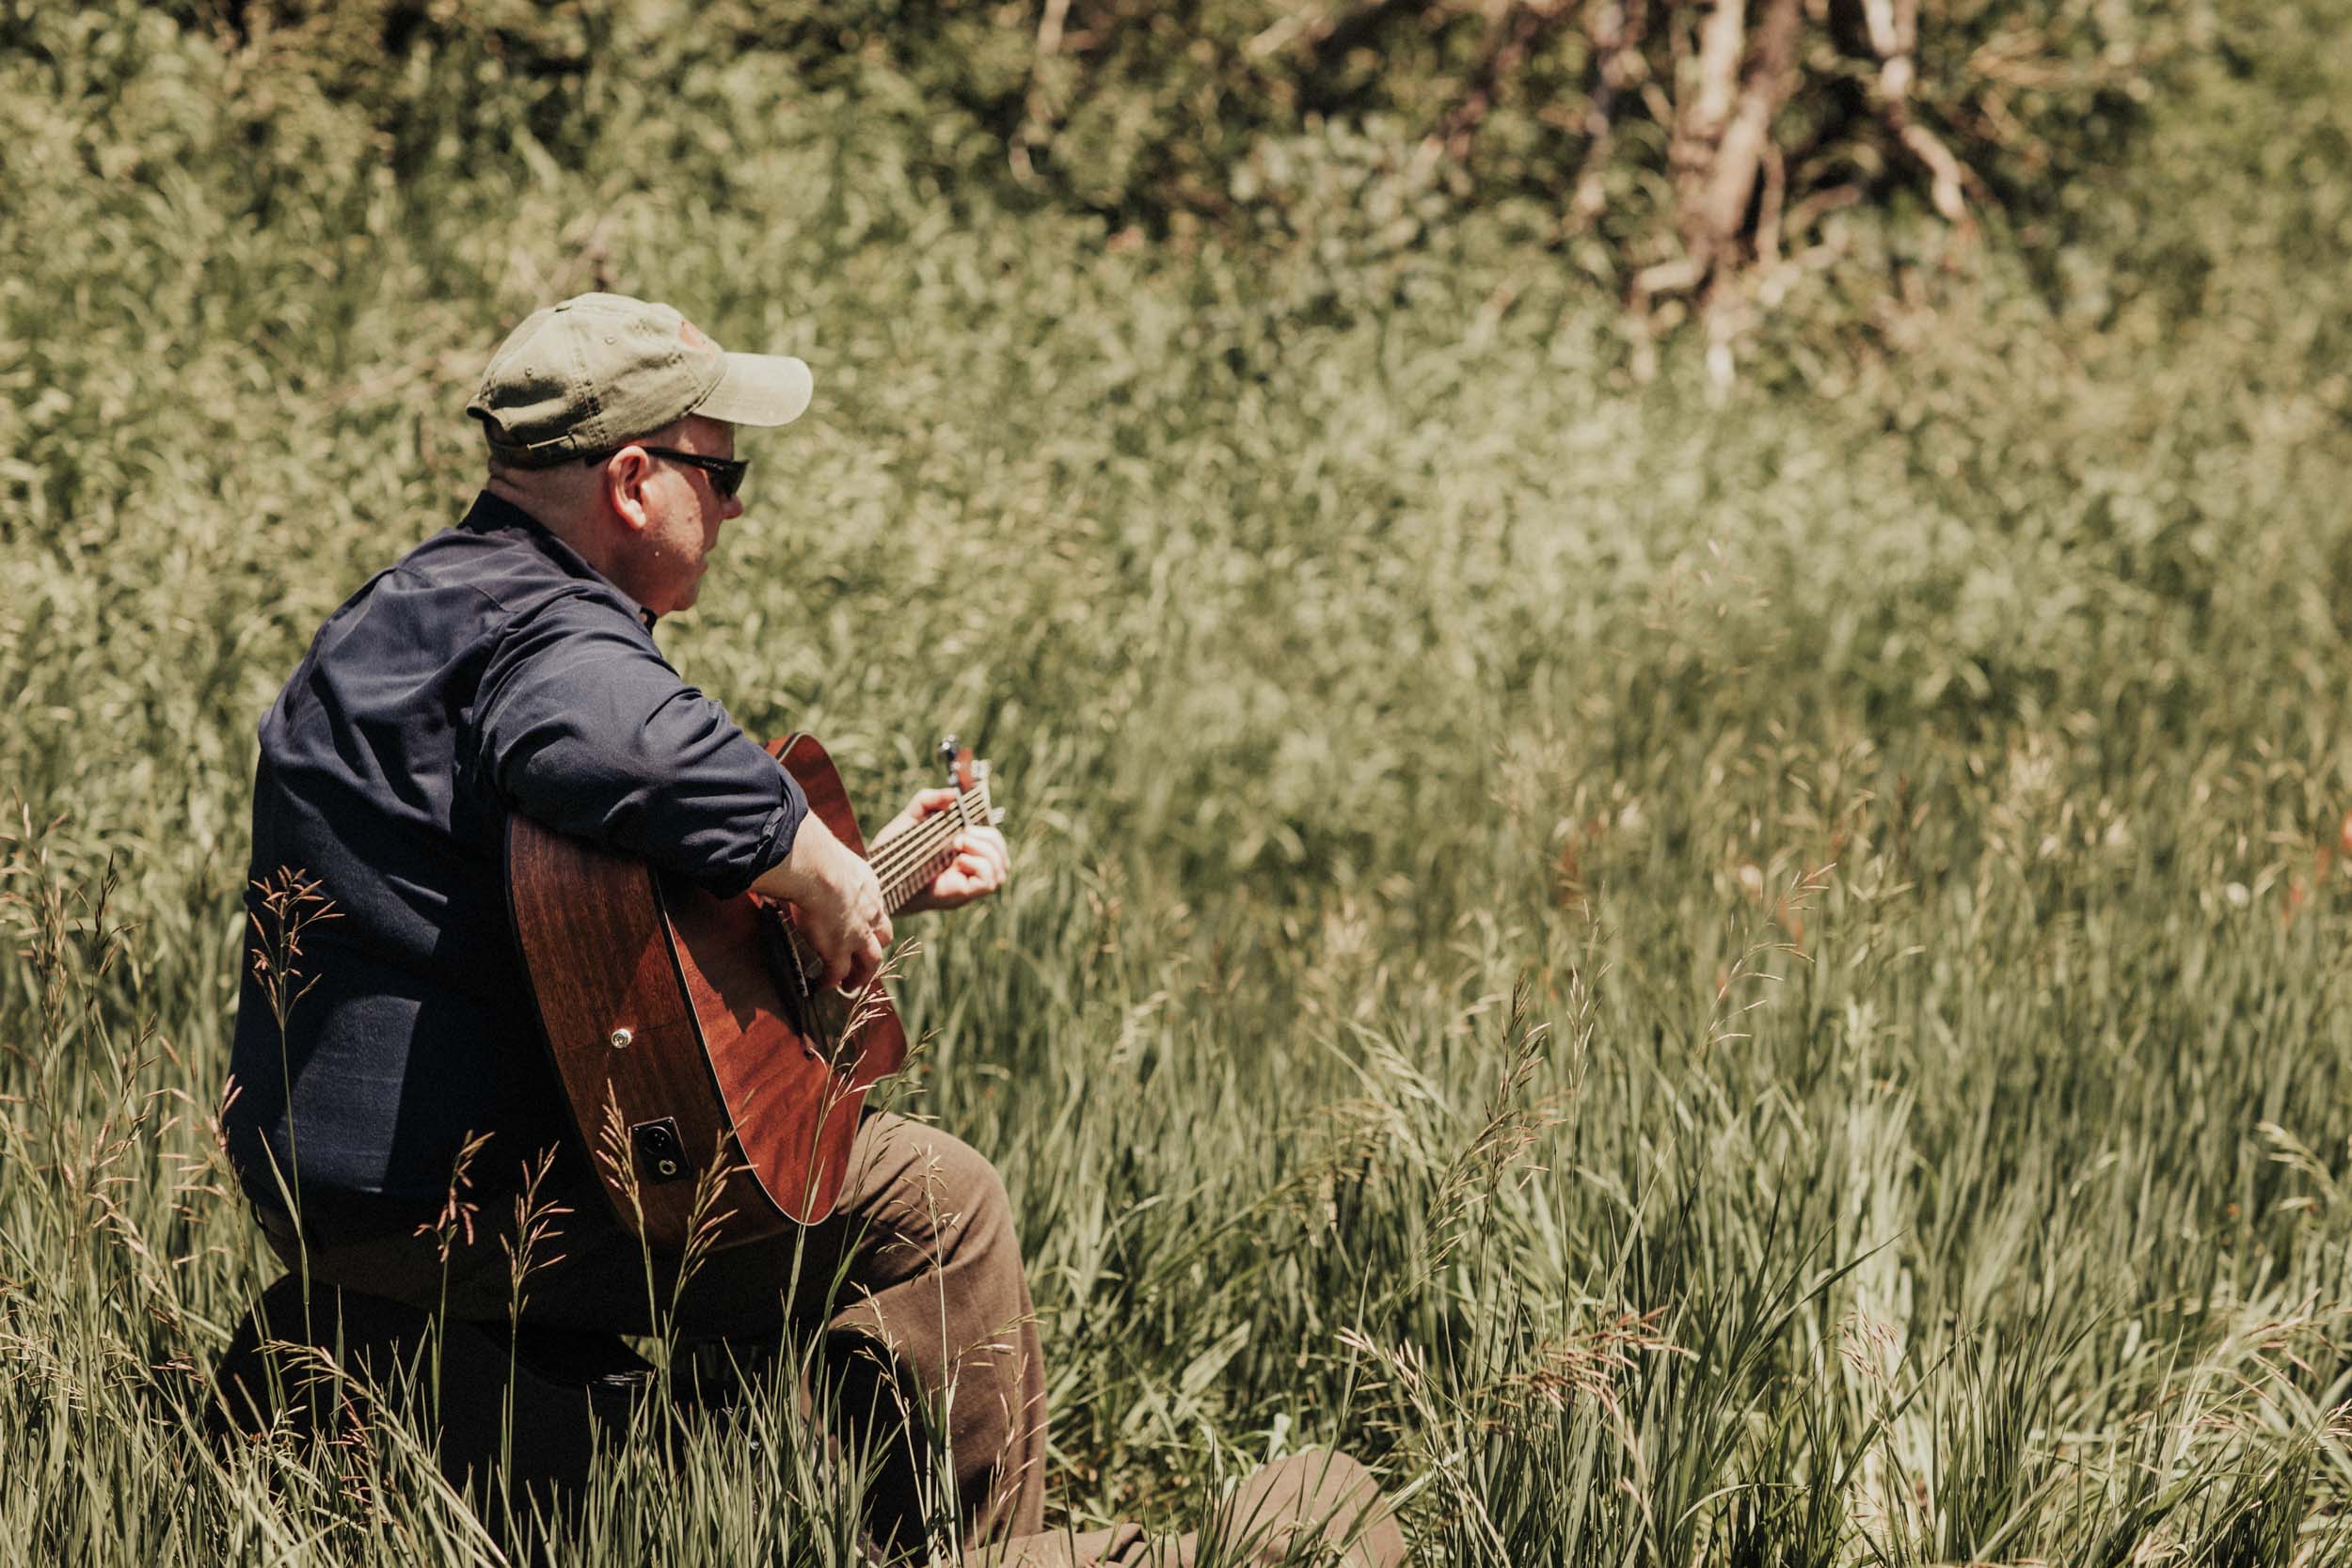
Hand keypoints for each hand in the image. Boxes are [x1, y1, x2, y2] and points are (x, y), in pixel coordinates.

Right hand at [751, 812, 891, 991]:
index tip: (861, 922)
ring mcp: (858, 935)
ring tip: (851, 985)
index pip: (874, 904)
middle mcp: (870, 911)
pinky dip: (831, 983)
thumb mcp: (825, 853)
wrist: (818, 869)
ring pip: (870, 962)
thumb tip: (788, 846)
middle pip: (883, 935)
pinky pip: (838, 975)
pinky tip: (820, 987)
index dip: (869, 916)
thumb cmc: (815, 853)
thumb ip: (813, 856)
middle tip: (866, 959)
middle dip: (875, 947)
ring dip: (861, 975)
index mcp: (867, 884)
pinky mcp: (840, 953)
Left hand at [883, 788, 1009, 913]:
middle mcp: (969, 869)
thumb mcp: (911, 818)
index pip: (994, 841)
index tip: (967, 820)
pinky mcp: (962, 895)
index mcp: (962, 852)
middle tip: (961, 833)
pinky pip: (989, 881)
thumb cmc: (893, 851)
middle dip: (988, 836)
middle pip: (1001, 852)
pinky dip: (979, 865)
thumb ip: (929, 800)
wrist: (877, 877)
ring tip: (958, 844)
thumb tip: (954, 794)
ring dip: (984, 849)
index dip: (988, 828)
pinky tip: (958, 860)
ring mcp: (967, 884)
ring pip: (1001, 867)